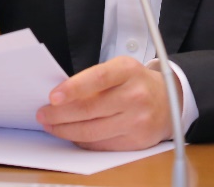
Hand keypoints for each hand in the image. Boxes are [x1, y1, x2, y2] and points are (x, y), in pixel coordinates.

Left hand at [35, 56, 176, 150]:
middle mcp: (135, 95)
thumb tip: (60, 95)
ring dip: (66, 130)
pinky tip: (71, 134)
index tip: (53, 96)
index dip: (73, 88)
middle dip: (60, 114)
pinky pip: (101, 144)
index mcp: (128, 70)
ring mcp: (137, 120)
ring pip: (92, 131)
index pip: (98, 79)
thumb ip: (94, 79)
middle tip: (43, 113)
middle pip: (90, 109)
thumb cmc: (136, 82)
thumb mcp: (120, 68)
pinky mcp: (136, 141)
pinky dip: (82, 141)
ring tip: (51, 125)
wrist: (170, 100)